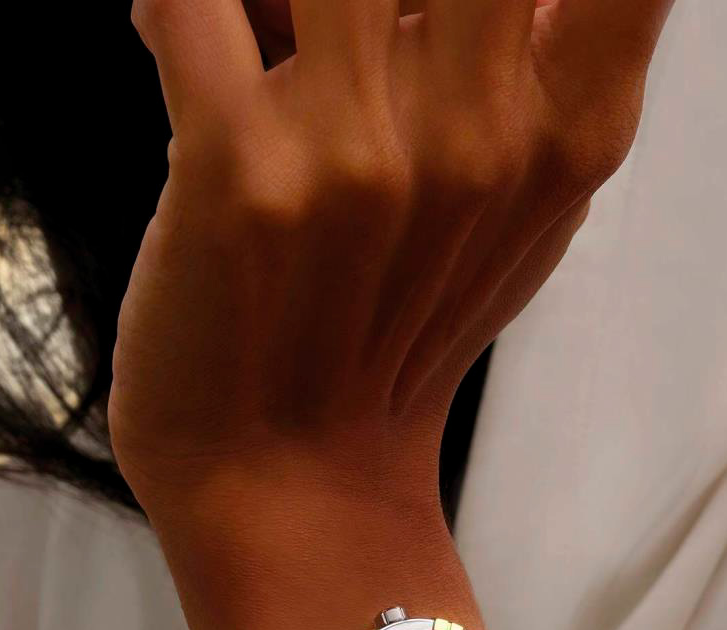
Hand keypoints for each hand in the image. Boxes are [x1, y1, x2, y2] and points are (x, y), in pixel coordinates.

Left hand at [112, 0, 671, 512]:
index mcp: (568, 128)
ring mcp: (359, 152)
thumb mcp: (525, 222)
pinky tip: (159, 27)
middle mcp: (480, 130)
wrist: (287, 484)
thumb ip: (555, 83)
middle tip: (311, 14)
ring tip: (241, 23)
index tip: (446, 15)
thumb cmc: (396, 346)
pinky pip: (186, 2)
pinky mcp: (236, 171)